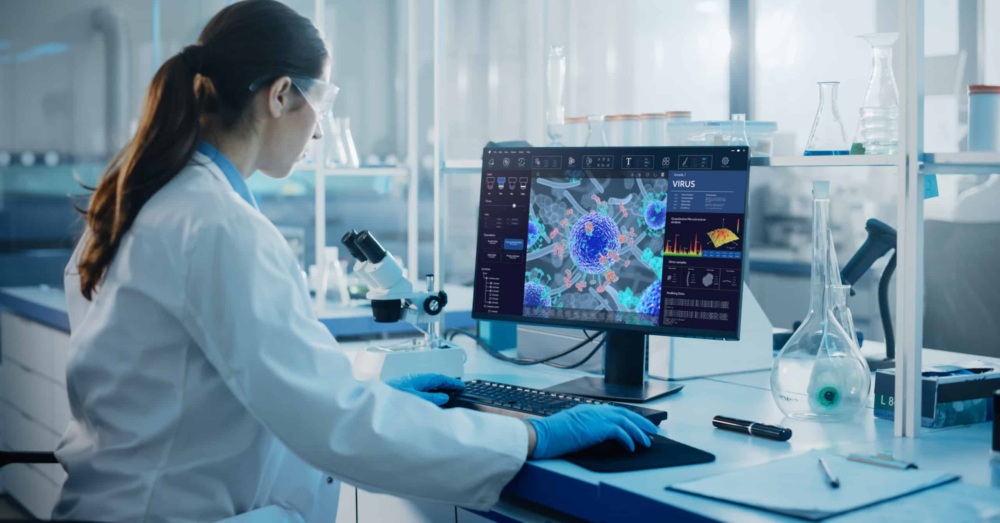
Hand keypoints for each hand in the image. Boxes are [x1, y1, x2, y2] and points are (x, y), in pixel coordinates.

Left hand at [385, 373, 463, 405]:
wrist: (370, 401)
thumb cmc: (390, 397)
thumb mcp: (415, 399)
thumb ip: (431, 399)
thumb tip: (444, 397)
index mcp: (417, 379)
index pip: (438, 378)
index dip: (451, 382)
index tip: (461, 386)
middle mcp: (412, 380)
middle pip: (432, 380)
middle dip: (444, 383)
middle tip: (456, 388)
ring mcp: (406, 385)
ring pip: (425, 384)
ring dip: (436, 388)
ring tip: (445, 394)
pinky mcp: (400, 391)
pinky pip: (419, 389)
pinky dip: (428, 392)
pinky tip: (428, 399)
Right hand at [525, 405, 657, 458]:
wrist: (544, 434)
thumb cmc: (552, 434)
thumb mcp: (571, 427)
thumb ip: (585, 427)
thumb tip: (596, 435)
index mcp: (588, 409)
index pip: (613, 411)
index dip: (628, 418)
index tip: (637, 424)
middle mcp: (595, 410)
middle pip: (624, 413)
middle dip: (640, 422)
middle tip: (652, 430)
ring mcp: (597, 417)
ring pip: (626, 422)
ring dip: (639, 432)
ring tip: (647, 441)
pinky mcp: (599, 427)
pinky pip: (620, 433)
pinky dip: (628, 440)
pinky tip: (631, 448)